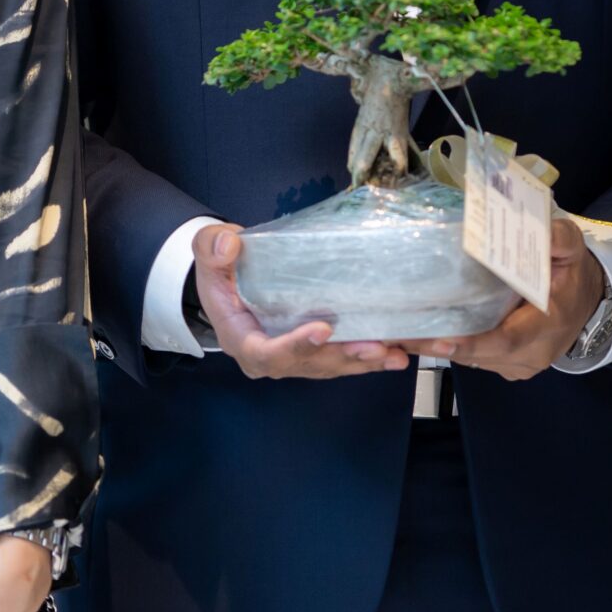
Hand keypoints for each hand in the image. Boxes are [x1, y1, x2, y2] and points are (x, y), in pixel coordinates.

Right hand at [192, 221, 413, 379]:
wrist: (232, 280)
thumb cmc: (223, 268)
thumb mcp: (208, 252)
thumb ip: (212, 248)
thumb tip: (229, 245)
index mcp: (243, 339)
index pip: (266, 354)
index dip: (295, 346)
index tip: (322, 329)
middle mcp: (274, 357)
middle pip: (310, 365)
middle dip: (344, 357)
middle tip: (375, 348)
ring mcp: (299, 356)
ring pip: (335, 365)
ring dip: (367, 361)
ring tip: (396, 354)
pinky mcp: (320, 349)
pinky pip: (348, 357)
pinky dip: (377, 356)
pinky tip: (404, 352)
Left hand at [406, 216, 604, 380]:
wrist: (586, 304)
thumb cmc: (572, 273)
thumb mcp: (572, 249)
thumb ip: (557, 239)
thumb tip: (538, 231)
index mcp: (549, 325)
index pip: (507, 339)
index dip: (472, 342)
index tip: (440, 339)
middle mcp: (531, 354)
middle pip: (479, 354)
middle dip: (438, 344)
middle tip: (398, 332)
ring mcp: (517, 366)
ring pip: (471, 360)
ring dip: (436, 347)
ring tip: (396, 332)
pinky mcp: (505, 366)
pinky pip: (473, 360)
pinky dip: (446, 348)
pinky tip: (416, 333)